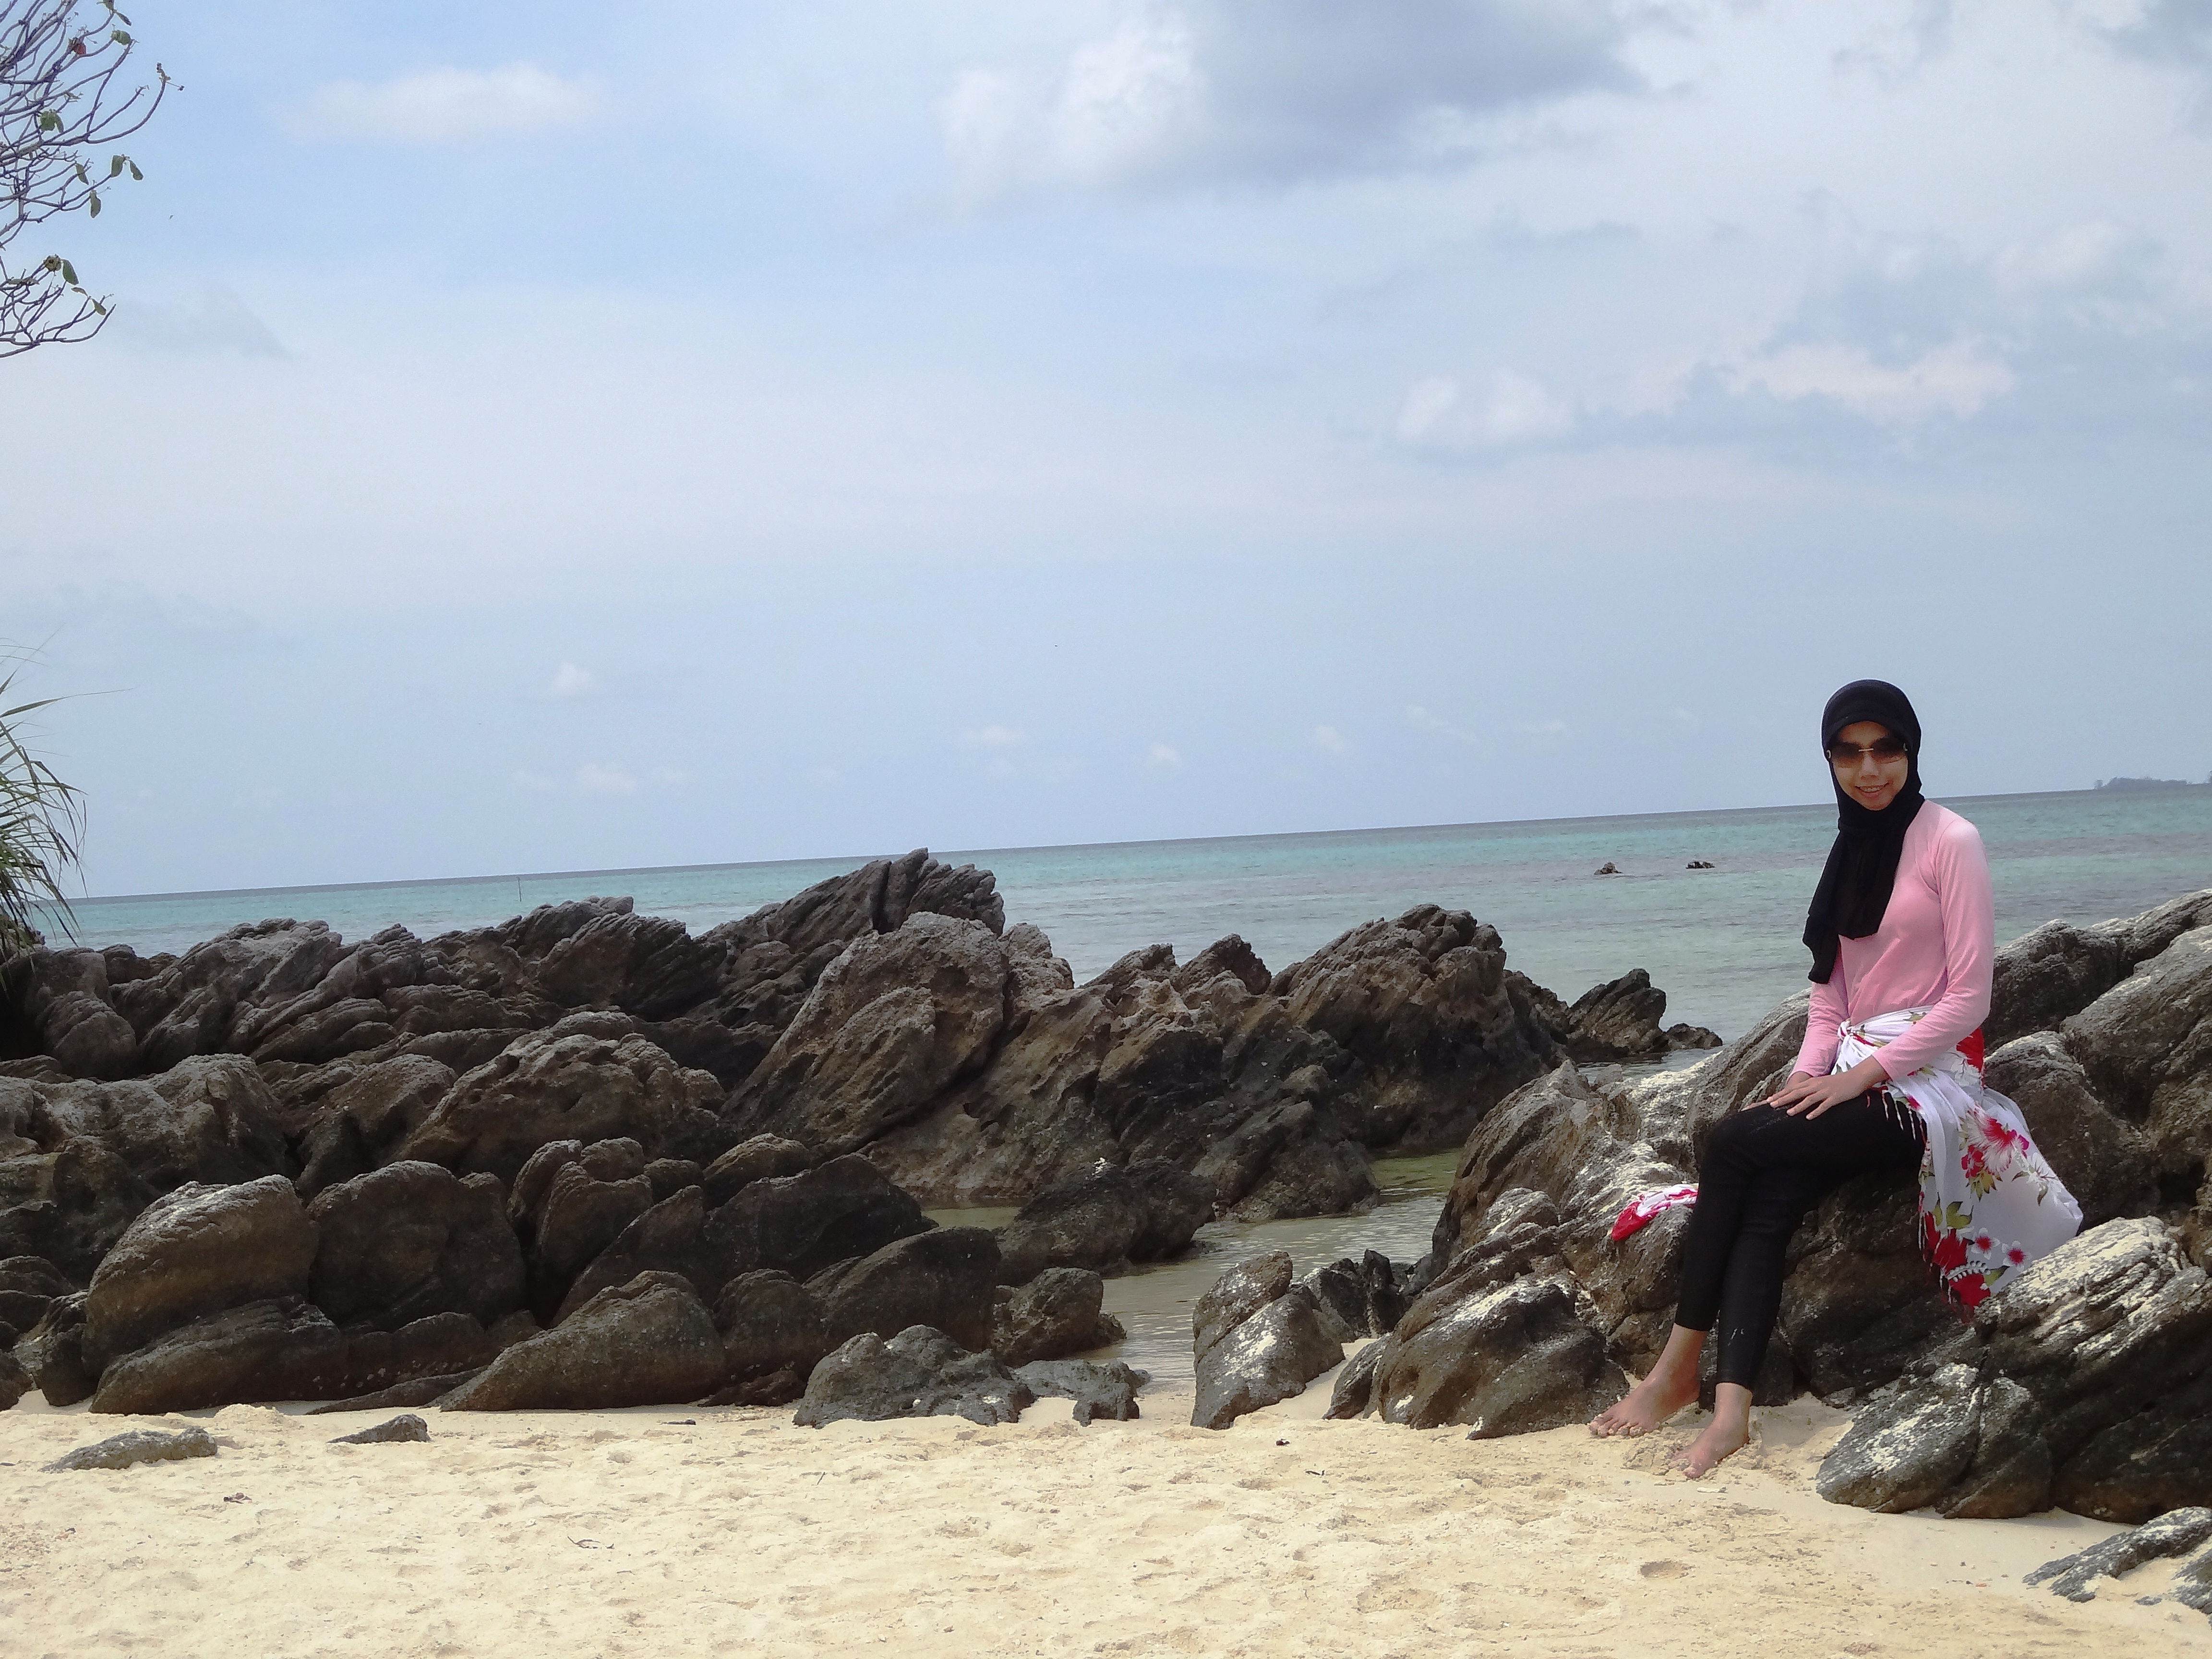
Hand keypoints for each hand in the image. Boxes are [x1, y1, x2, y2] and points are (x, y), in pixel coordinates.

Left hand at [1758, 1056, 1887, 1118]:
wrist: (1856, 1077)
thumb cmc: (1838, 1082)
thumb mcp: (1821, 1083)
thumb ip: (1810, 1089)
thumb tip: (1799, 1096)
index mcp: (1812, 1082)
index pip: (1793, 1089)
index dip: (1781, 1094)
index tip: (1769, 1100)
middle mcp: (1816, 1086)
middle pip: (1797, 1092)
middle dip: (1783, 1099)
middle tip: (1771, 1105)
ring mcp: (1825, 1091)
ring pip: (1809, 1099)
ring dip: (1798, 1106)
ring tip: (1788, 1113)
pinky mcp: (1835, 1097)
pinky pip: (1824, 1105)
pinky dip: (1816, 1111)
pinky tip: (1809, 1117)